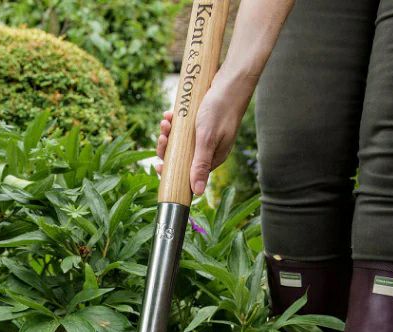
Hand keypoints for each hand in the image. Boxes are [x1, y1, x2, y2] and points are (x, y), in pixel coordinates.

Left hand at [156, 76, 248, 195]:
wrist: (233, 78)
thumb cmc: (221, 108)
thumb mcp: (207, 138)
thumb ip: (200, 165)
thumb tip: (197, 192)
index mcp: (213, 158)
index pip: (188, 174)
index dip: (172, 170)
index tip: (159, 165)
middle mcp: (209, 149)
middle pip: (181, 157)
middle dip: (168, 148)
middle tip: (163, 135)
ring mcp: (205, 136)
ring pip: (180, 142)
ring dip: (169, 133)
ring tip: (166, 121)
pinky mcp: (201, 123)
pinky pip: (182, 128)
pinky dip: (174, 122)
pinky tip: (170, 113)